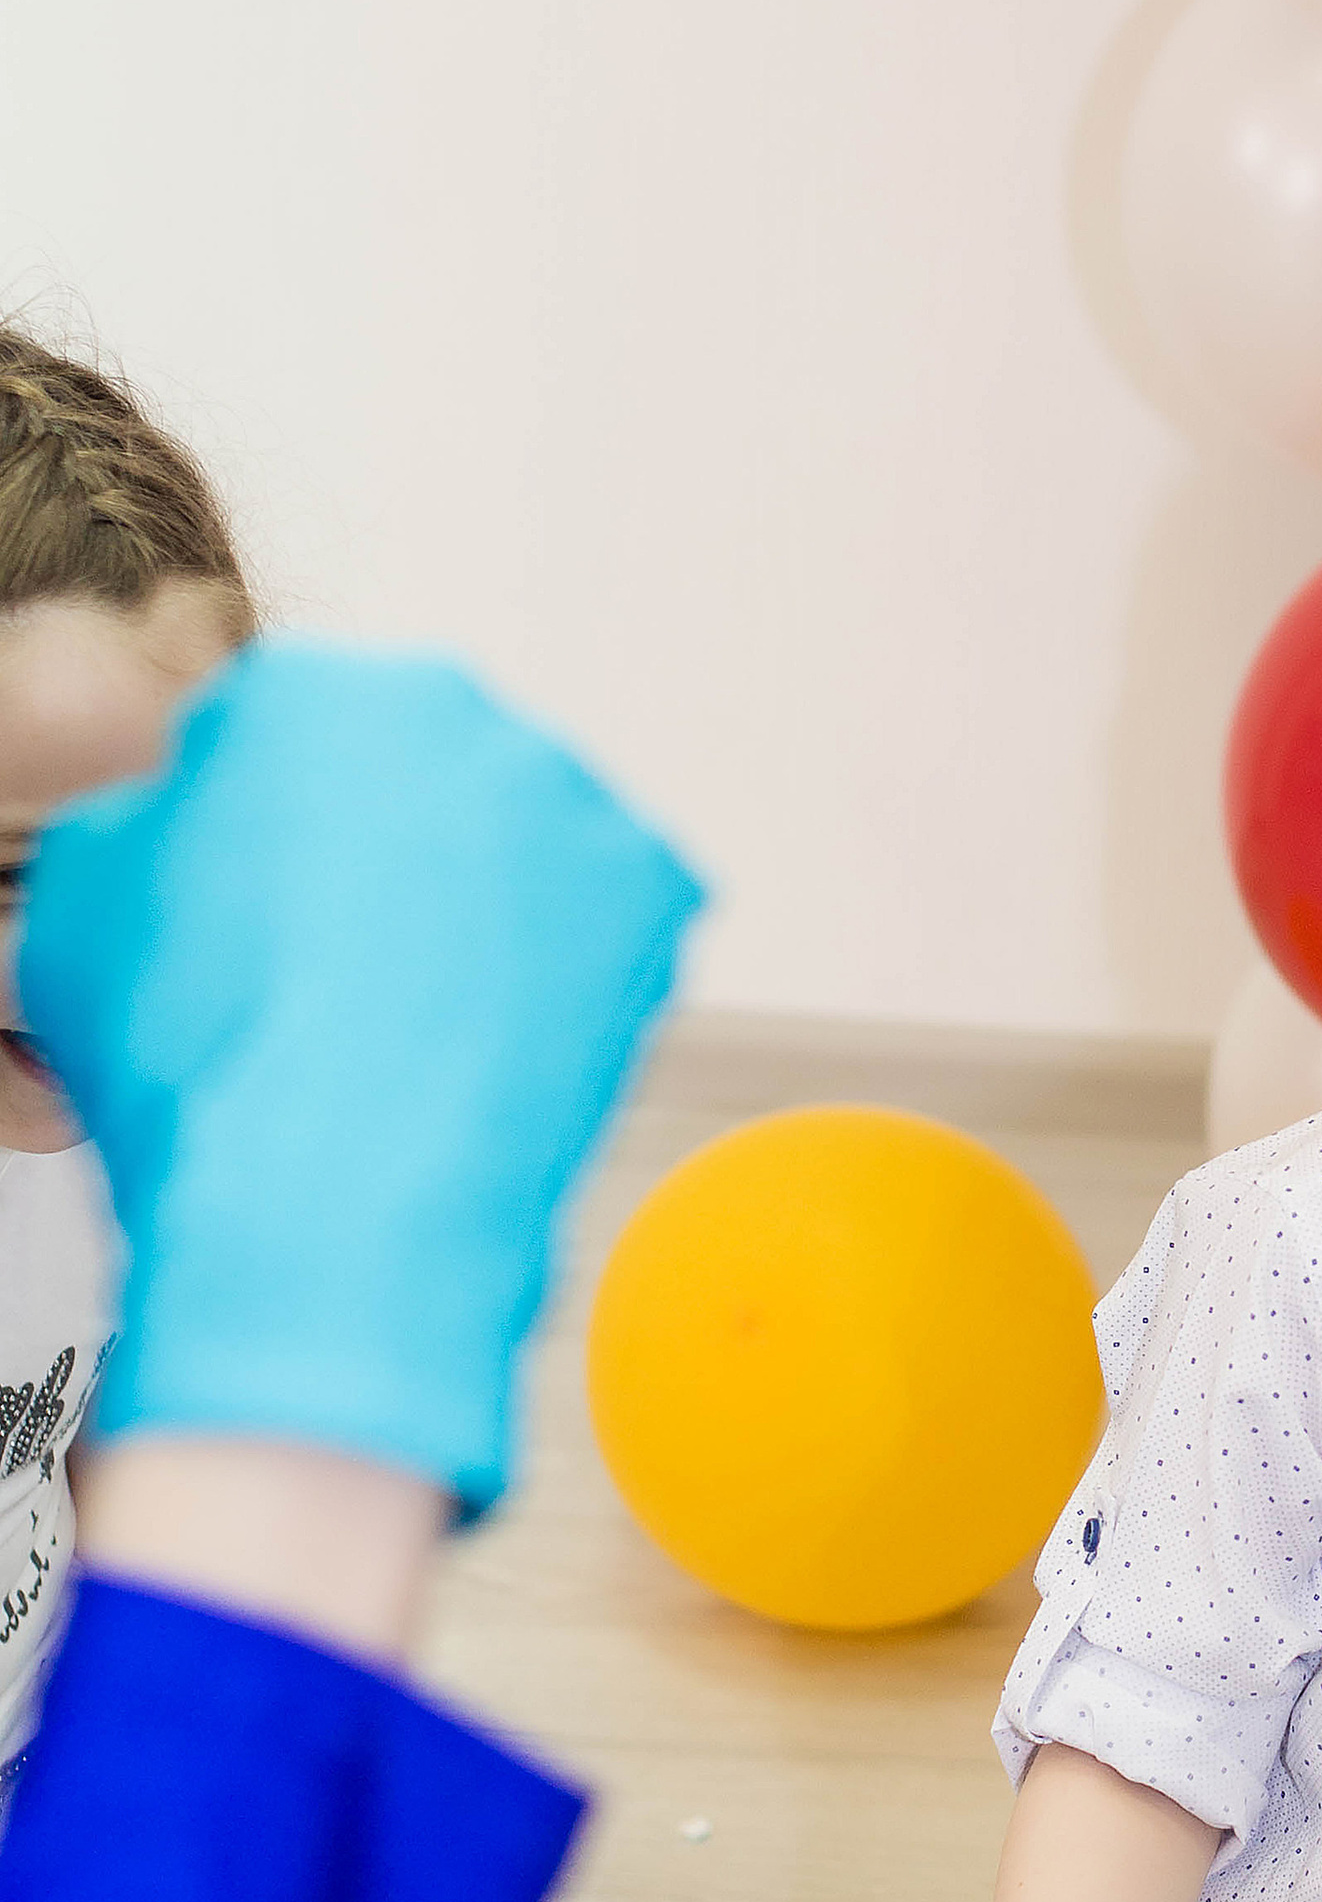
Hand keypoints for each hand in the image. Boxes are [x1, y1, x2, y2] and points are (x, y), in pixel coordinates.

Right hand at [19, 644, 699, 1513]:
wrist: (333, 1210)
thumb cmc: (203, 1073)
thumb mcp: (84, 909)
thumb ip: (147, 831)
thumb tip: (188, 832)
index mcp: (307, 691)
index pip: (298, 750)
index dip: (282, 853)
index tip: (286, 920)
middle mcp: (451, 714)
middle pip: (428, 785)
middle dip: (404, 869)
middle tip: (368, 978)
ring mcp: (566, 801)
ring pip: (531, 849)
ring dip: (499, 919)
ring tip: (441, 1029)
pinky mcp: (656, 893)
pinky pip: (625, 922)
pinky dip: (583, 978)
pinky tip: (517, 1046)